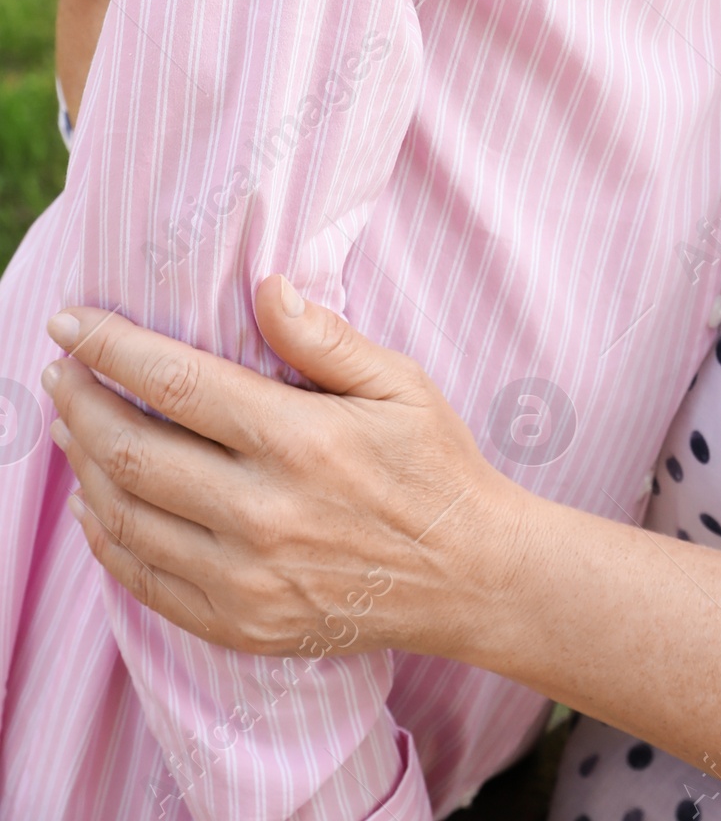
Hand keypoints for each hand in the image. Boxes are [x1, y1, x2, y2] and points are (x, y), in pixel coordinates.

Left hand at [42, 278, 512, 663]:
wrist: (470, 577)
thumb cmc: (436, 467)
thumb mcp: (401, 384)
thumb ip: (326, 337)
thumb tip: (265, 287)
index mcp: (301, 441)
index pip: (177, 384)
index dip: (111, 349)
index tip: (71, 322)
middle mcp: (262, 513)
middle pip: (132, 451)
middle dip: (79, 401)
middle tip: (58, 369)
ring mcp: (245, 579)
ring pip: (126, 517)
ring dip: (82, 465)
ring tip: (68, 426)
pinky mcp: (239, 624)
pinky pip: (144, 581)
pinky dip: (105, 538)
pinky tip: (95, 502)